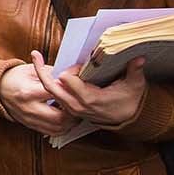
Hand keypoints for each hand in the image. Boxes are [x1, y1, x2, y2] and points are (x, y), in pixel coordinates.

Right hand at [0, 65, 73, 135]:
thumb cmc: (16, 77)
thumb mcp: (31, 70)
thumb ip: (51, 73)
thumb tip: (70, 76)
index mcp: (29, 92)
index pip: (56, 95)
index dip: (69, 91)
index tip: (76, 87)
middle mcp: (29, 109)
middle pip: (60, 117)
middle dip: (74, 112)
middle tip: (79, 104)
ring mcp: (29, 119)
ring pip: (58, 128)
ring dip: (70, 122)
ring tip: (74, 112)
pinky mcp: (30, 125)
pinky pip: (51, 132)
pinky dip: (62, 127)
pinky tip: (64, 119)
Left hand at [30, 52, 147, 127]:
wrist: (128, 119)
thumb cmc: (130, 100)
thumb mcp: (135, 85)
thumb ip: (135, 71)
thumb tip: (139, 58)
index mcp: (90, 99)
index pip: (68, 80)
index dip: (72, 69)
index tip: (82, 65)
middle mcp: (77, 105)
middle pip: (51, 88)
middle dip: (42, 71)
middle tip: (35, 55)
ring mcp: (72, 109)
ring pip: (51, 92)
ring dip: (45, 77)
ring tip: (38, 60)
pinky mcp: (71, 109)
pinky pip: (55, 96)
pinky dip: (50, 84)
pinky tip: (46, 72)